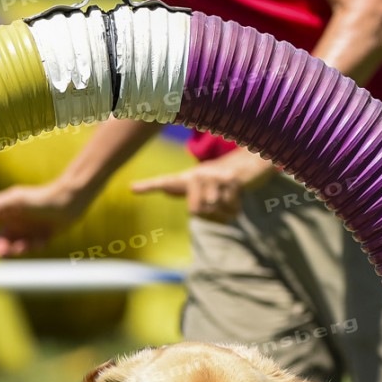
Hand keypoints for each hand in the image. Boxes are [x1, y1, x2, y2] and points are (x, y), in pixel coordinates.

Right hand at [0, 182, 88, 256]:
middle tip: (2, 252)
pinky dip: (36, 245)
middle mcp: (14, 220)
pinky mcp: (40, 236)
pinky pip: (32, 247)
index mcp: (5, 210)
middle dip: (1, 248)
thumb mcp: (17, 200)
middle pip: (0, 240)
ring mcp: (27, 229)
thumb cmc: (41, 198)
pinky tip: (43, 239)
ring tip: (24, 246)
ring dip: (18, 249)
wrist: (69, 202)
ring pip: (16, 247)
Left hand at [130, 152, 276, 222]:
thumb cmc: (221, 183)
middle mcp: (197, 174)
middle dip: (210, 216)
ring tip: (229, 199)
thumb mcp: (202, 190)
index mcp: (188, 179)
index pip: (166, 183)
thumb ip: (178, 189)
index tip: (133, 188)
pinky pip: (230, 207)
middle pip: (195, 210)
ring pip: (213, 209)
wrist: (249, 166)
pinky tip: (237, 196)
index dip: (149, 186)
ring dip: (225, 212)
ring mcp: (213, 175)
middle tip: (218, 205)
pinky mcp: (230, 179)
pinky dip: (235, 208)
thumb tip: (155, 188)